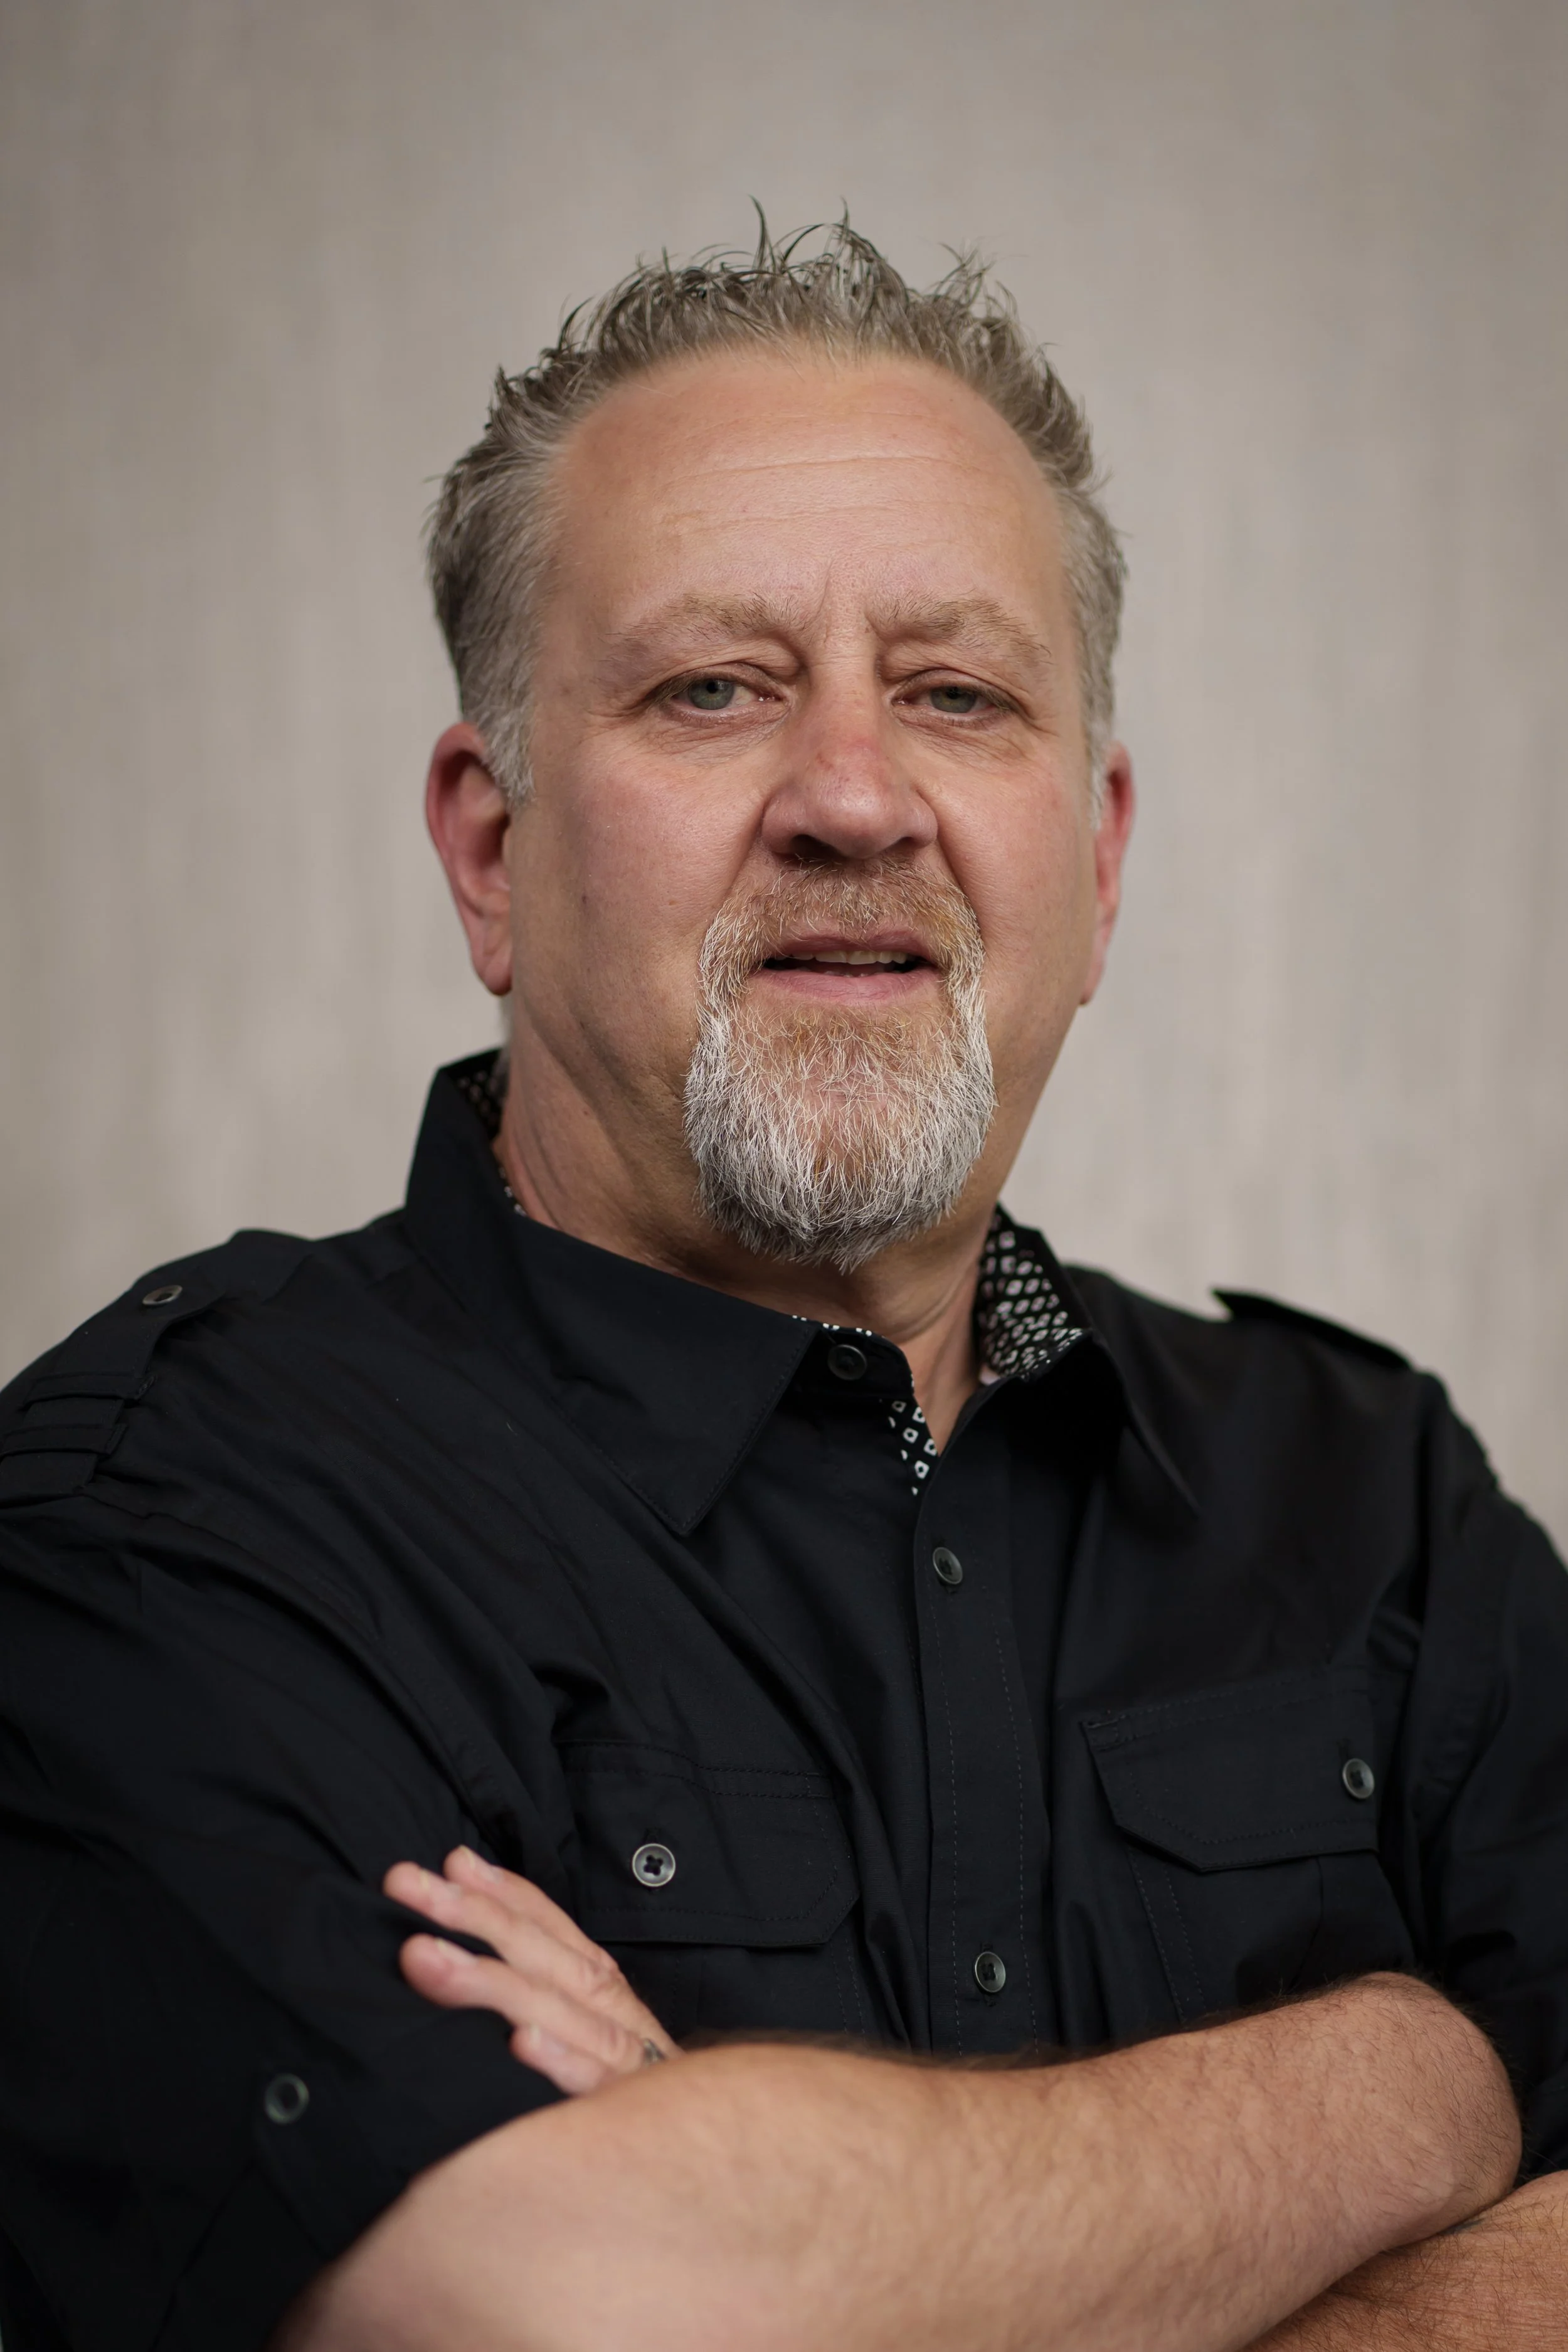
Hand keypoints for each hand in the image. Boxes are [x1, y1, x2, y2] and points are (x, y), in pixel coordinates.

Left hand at [384, 1847, 679, 2096]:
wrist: (699, 2148)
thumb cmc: (623, 2083)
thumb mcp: (587, 2025)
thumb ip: (535, 1981)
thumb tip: (455, 1933)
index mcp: (598, 1986)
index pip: (548, 1925)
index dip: (502, 1890)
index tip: (452, 1862)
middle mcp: (610, 2010)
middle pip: (540, 1954)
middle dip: (474, 1914)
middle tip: (409, 1887)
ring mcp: (620, 2061)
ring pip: (556, 2008)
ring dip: (491, 1980)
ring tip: (427, 1959)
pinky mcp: (621, 2114)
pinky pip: (590, 2084)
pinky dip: (559, 2059)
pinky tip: (519, 2042)